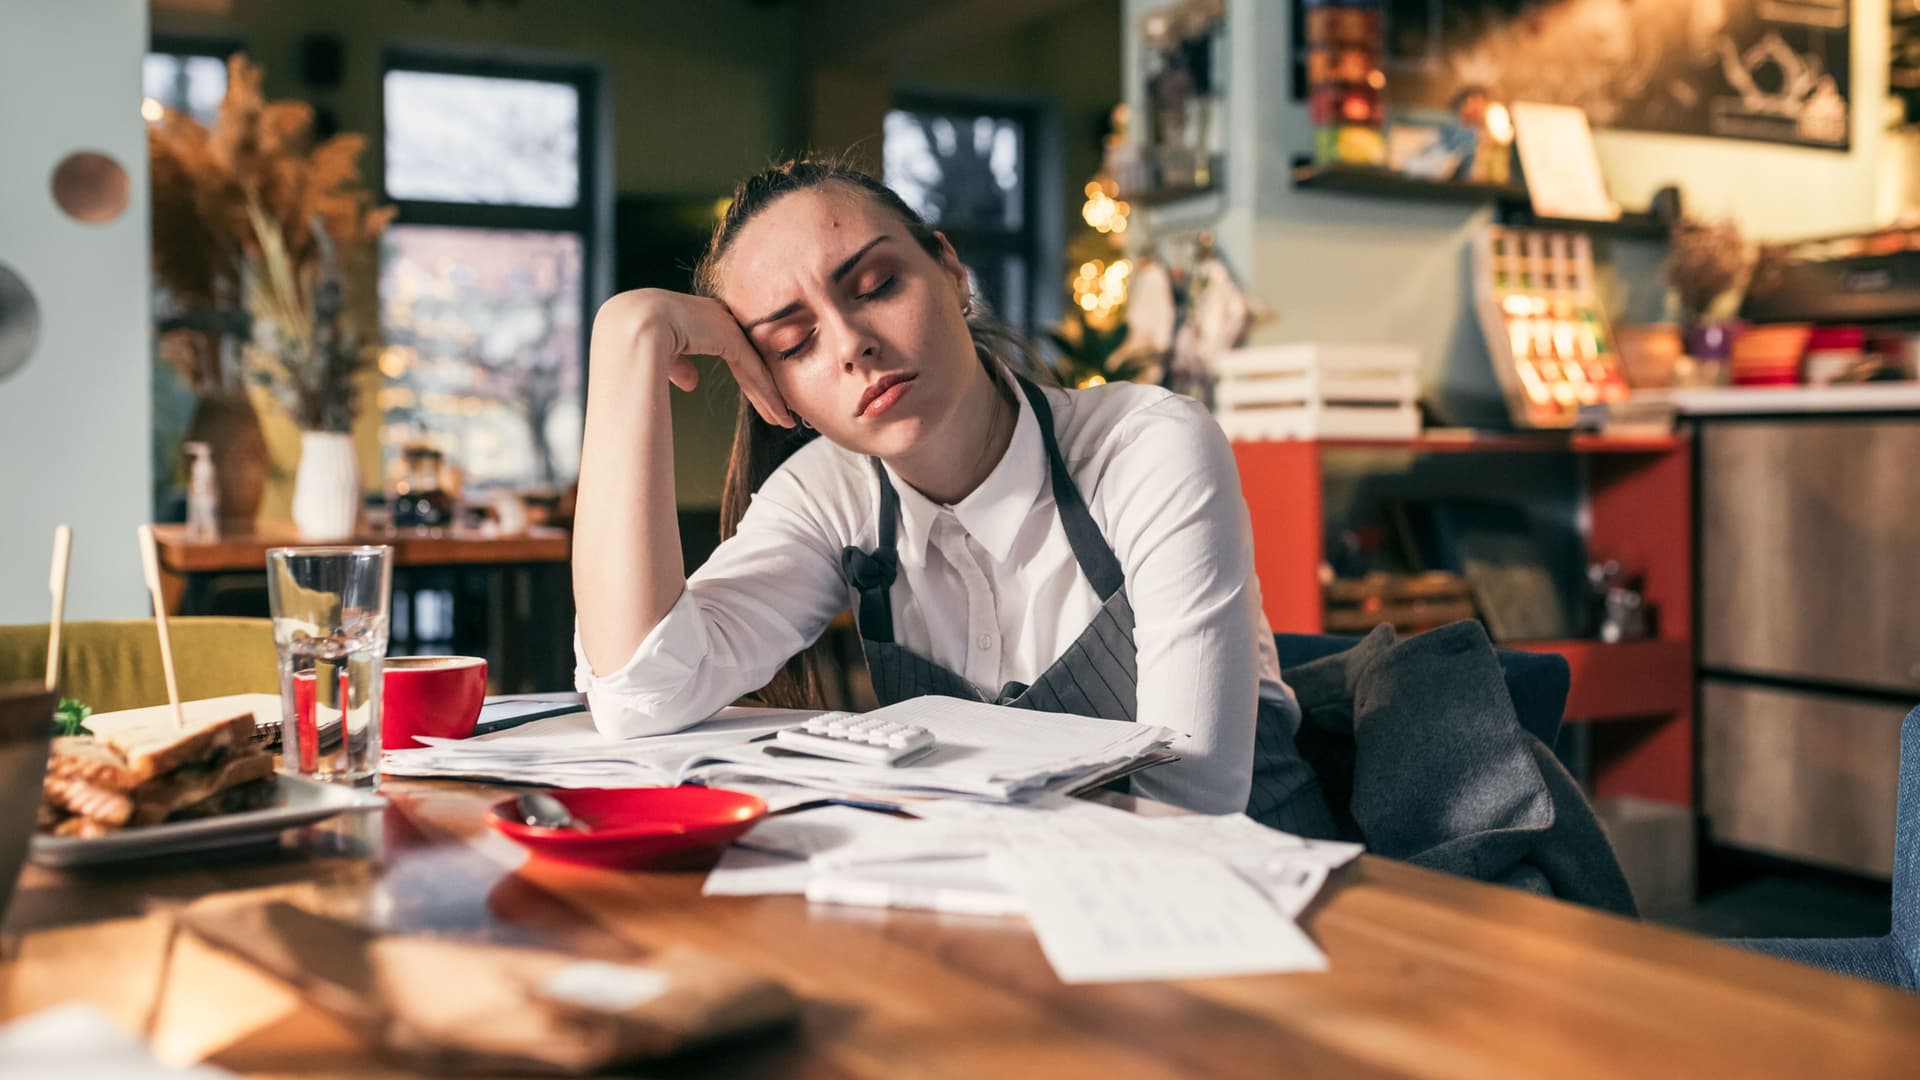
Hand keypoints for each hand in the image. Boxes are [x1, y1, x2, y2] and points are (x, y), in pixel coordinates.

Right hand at [592, 289, 792, 426]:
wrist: (633, 327)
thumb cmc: (635, 340)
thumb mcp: (661, 353)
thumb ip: (680, 363)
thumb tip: (690, 382)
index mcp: (700, 316)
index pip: (732, 349)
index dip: (747, 375)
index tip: (758, 397)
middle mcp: (718, 316)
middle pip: (749, 358)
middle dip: (765, 387)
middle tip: (781, 412)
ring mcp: (726, 325)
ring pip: (755, 367)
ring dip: (771, 397)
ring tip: (786, 420)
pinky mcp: (731, 338)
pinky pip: (754, 372)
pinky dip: (768, 395)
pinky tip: (780, 414)